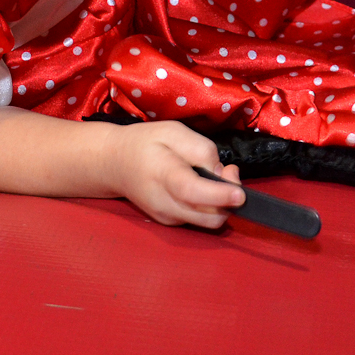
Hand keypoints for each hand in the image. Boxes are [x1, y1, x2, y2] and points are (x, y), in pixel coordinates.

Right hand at [106, 120, 244, 227]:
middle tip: (228, 171)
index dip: (218, 194)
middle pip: (208, 216)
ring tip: (213, 175)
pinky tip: (200, 186)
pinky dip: (209, 206)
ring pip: (208, 221)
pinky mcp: (170, 222)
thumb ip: (200, 149)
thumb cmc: (146, 143)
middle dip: (229, 199)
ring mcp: (167, 217)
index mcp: (162, 174)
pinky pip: (200, 219)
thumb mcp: (173, 131)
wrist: (116, 163)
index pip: (192, 191)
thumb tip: (221, 173)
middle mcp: (164, 203)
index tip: (239, 193)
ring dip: (221, 203)